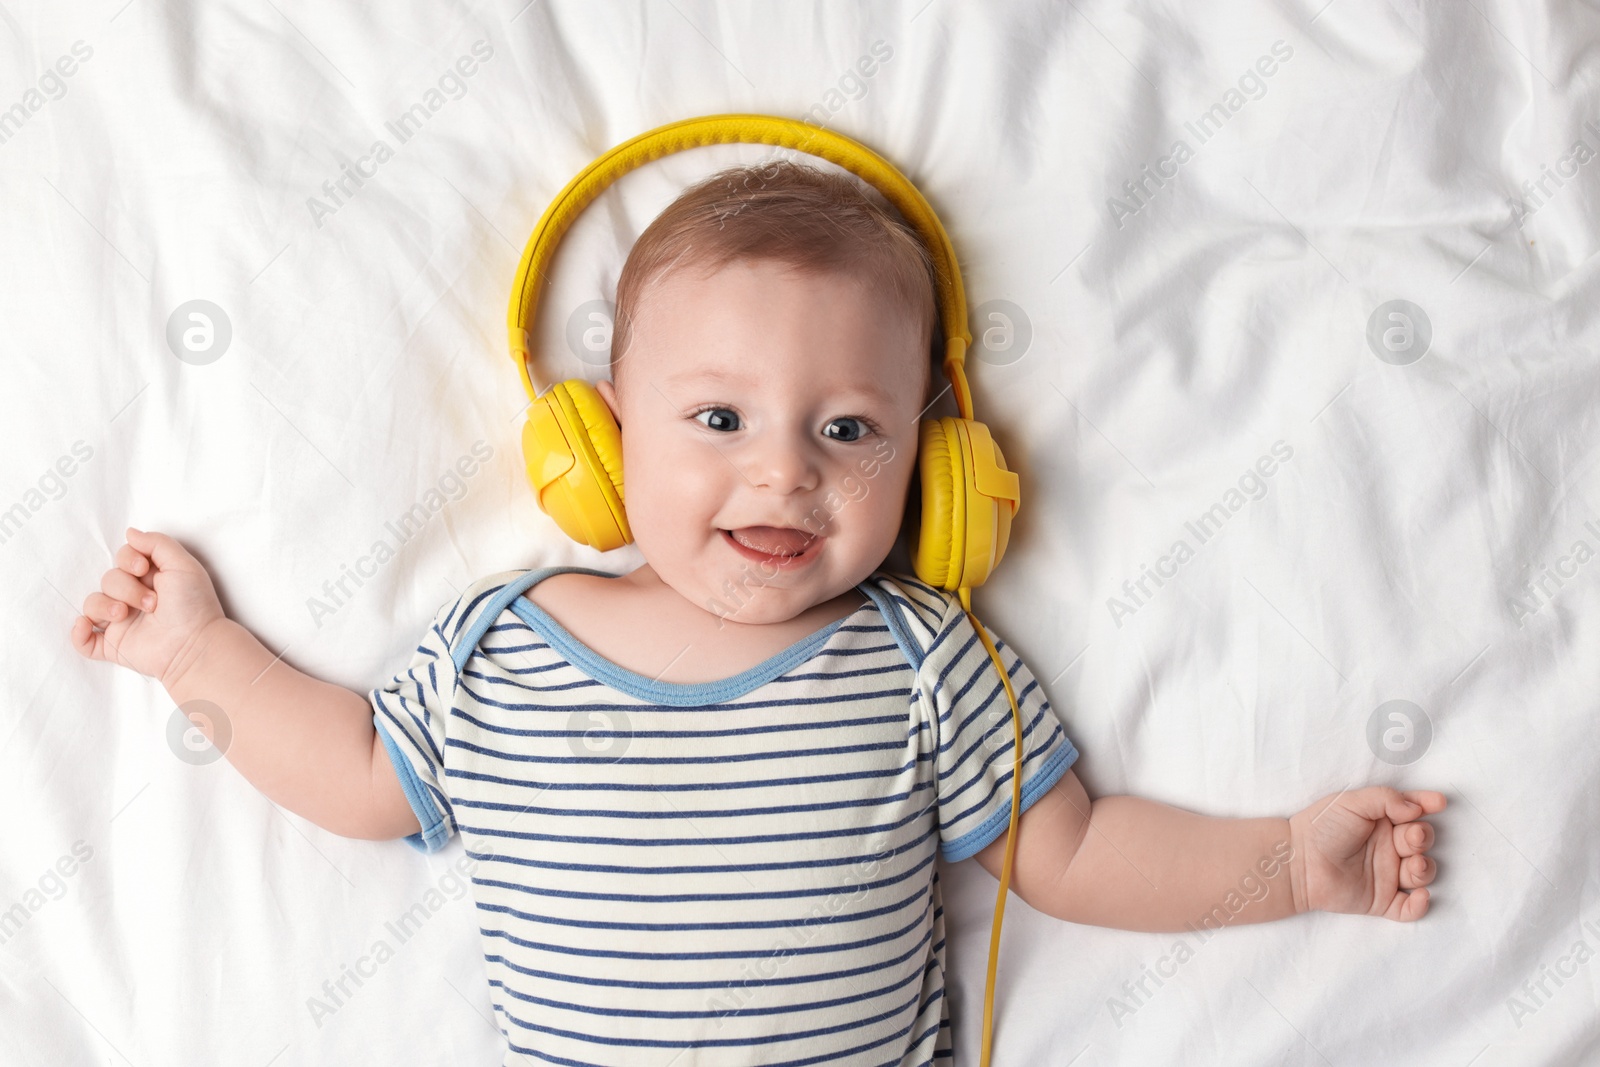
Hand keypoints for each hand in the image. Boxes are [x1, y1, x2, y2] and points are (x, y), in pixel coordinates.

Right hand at [71, 526, 226, 686]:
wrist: (195, 644)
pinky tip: (85, 625)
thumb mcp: (183, 565)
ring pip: (93, 603)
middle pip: (108, 578)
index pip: (122, 557)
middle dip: (126, 587)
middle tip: (152, 602)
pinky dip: (78, 633)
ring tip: (125, 615)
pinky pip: (83, 640)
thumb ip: (157, 543)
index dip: (127, 559)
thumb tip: (130, 533)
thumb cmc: (194, 604)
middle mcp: (133, 598)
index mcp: (149, 578)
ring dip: (104, 605)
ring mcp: (122, 622)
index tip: (144, 569)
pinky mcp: (114, 645)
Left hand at [1288, 786, 1445, 921]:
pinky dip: (1420, 906)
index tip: (1439, 803)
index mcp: (1381, 821)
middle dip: (1423, 838)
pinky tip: (1419, 896)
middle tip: (1412, 836)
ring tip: (1411, 864)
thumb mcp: (1351, 802)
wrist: (1298, 862)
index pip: (1412, 812)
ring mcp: (1386, 874)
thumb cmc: (1321, 827)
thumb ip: (1386, 799)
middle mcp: (1387, 847)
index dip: (1427, 806)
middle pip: (1421, 842)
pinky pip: (1409, 909)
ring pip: (1421, 874)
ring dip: (1424, 869)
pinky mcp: (1381, 900)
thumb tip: (1416, 808)